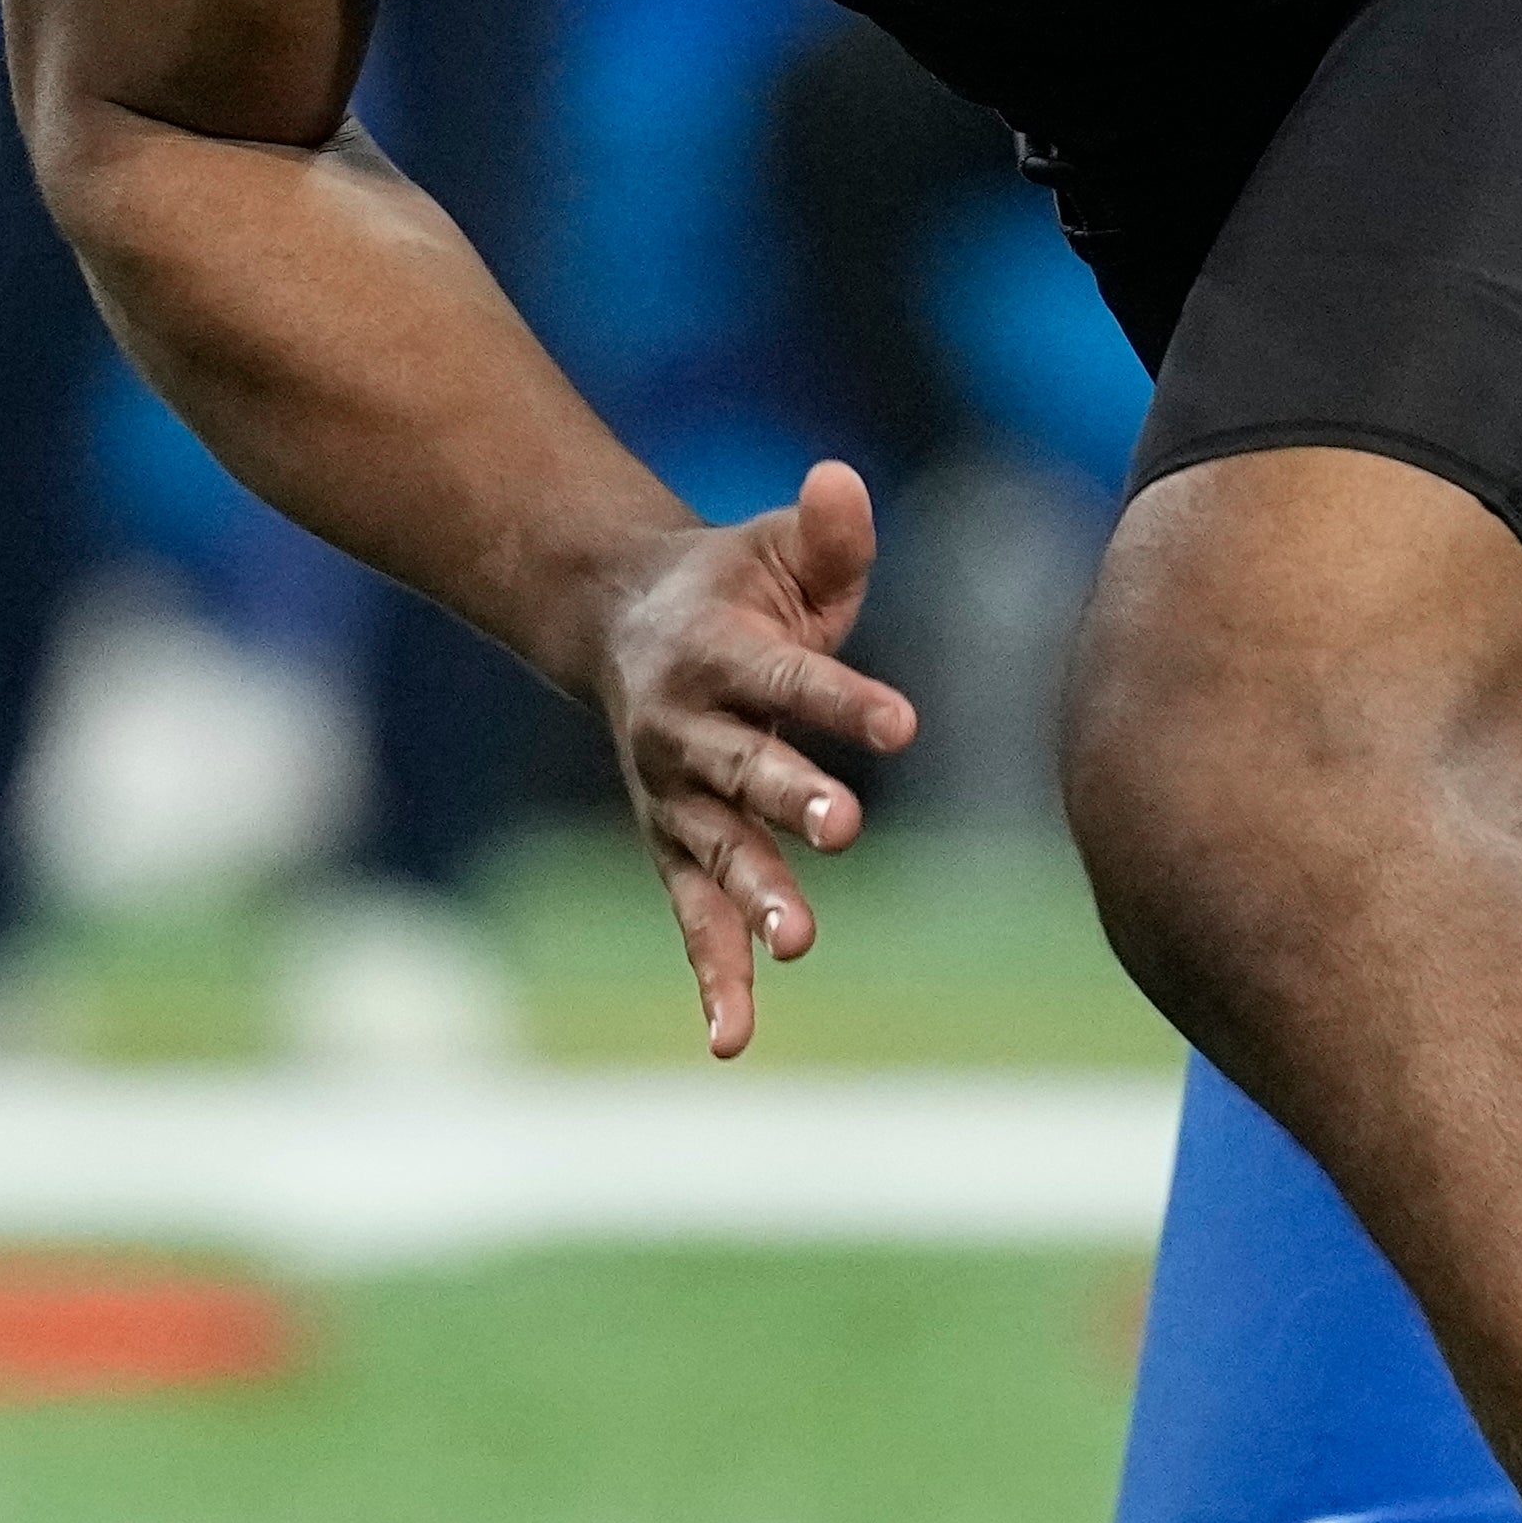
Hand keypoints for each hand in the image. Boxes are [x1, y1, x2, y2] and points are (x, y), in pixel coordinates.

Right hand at [585, 459, 919, 1057]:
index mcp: (717, 651)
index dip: (844, 699)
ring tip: (798, 941)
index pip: (791, 677)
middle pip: (744, 767)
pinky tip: (732, 1041)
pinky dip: (713, 978)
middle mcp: (686, 729)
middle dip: (792, 797)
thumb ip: (826, 531)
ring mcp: (676, 797)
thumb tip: (841, 481)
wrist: (620, 622)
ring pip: (715, 852)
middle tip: (845, 826)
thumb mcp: (778, 549)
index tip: (901, 723)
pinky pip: (692, 920)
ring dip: (755, 895)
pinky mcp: (677, 848)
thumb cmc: (733, 587)